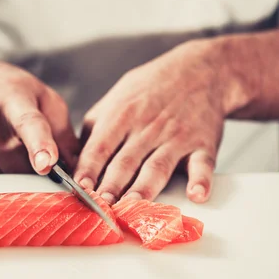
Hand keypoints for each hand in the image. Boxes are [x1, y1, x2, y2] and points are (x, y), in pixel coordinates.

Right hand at [0, 61, 78, 174]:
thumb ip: (63, 132)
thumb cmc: (5, 90)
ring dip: (12, 175)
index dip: (39, 145)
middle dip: (33, 171)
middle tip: (41, 165)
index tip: (47, 164)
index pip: (27, 122)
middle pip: (15, 161)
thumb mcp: (42, 97)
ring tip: (9, 150)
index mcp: (11, 96)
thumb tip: (79, 169)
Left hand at [74, 41, 232, 203]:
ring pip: (157, 166)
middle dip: (112, 186)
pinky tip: (196, 195)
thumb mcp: (117, 97)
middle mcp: (147, 127)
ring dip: (145, 188)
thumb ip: (95, 127)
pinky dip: (201, 180)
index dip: (89, 168)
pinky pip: (202, 164)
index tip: (79, 187)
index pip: (100, 147)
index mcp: (122, 116)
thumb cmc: (152, 88)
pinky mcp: (202, 144)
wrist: (200, 70)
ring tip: (134, 207)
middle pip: (126, 162)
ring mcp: (176, 136)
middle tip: (101, 207)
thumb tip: (75, 159)